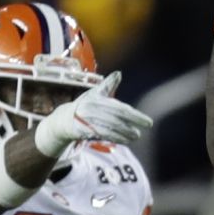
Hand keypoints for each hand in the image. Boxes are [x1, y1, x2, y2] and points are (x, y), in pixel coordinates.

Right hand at [33, 71, 151, 156]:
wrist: (64, 119)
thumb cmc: (84, 105)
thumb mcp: (95, 94)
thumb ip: (108, 85)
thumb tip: (119, 73)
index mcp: (98, 98)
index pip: (120, 108)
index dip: (135, 115)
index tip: (148, 122)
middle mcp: (93, 108)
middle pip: (117, 117)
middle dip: (133, 122)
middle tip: (146, 126)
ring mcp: (88, 119)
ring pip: (111, 127)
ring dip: (125, 132)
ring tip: (137, 136)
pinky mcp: (85, 129)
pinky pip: (103, 134)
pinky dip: (116, 138)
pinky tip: (126, 140)